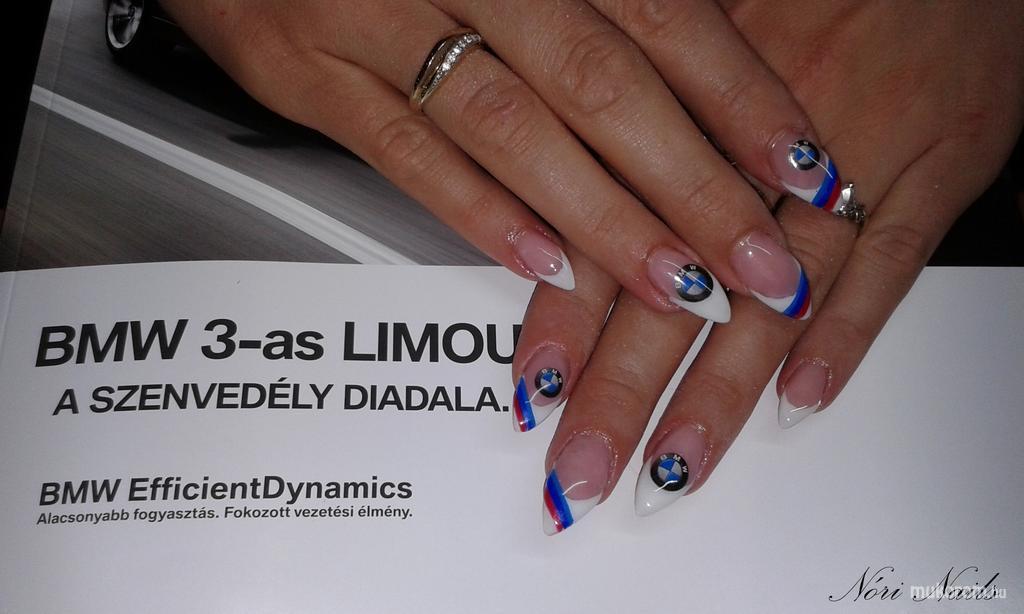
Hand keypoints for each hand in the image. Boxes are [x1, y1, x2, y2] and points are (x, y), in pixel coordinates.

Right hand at [163, 0, 833, 321]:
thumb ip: (594, 5)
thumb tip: (695, 58)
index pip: (660, 14)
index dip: (737, 95)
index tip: (802, 167)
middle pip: (601, 81)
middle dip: (691, 180)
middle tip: (758, 258)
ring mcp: (381, 19)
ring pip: (512, 127)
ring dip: (602, 214)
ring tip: (676, 283)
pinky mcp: (316, 77)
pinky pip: (406, 155)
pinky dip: (478, 213)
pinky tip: (542, 266)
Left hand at [513, 0, 1022, 530]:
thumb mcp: (687, 20)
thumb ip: (630, 111)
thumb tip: (557, 185)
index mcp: (683, 101)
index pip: (609, 232)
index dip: (567, 319)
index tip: (534, 391)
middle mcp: (755, 144)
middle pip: (675, 286)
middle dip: (623, 389)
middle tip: (584, 466)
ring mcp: (851, 156)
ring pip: (773, 293)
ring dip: (720, 389)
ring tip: (673, 463)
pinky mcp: (936, 161)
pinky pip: (893, 259)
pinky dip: (852, 331)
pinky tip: (805, 396)